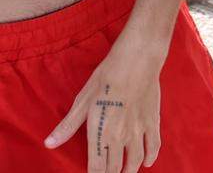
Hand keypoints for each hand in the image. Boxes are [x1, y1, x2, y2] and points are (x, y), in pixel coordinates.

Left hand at [45, 35, 162, 172]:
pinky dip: (150, 157)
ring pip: (135, 161)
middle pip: (114, 168)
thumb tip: (49, 143)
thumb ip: (68, 126)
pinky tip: (146, 162)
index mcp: (100, 133)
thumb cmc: (106, 77)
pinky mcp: (152, 120)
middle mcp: (120, 136)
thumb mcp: (83, 100)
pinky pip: (153, 145)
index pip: (96, 167)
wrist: (137, 60)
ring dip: (128, 171)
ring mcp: (139, 129)